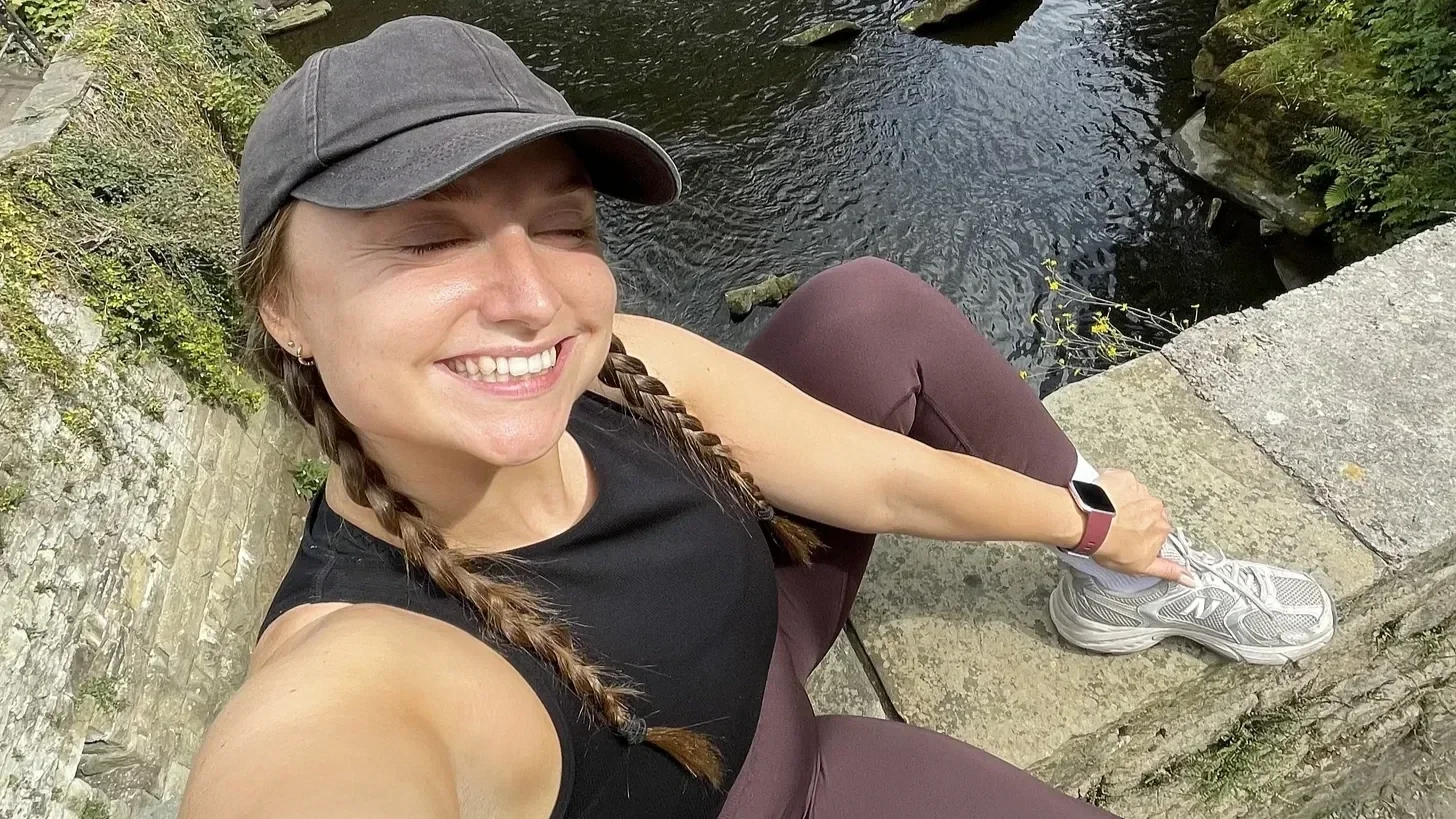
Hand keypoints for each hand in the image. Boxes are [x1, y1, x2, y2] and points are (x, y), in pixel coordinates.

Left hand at [1089, 469, 1194, 586]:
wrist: (1088, 524)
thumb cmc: (1111, 546)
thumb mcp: (1141, 566)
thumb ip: (1168, 570)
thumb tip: (1190, 579)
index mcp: (1162, 528)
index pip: (1159, 531)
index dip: (1144, 535)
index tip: (1132, 539)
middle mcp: (1155, 506)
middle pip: (1149, 512)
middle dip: (1137, 517)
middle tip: (1118, 526)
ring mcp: (1139, 490)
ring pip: (1135, 496)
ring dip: (1125, 502)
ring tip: (1107, 513)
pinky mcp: (1123, 477)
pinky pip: (1122, 481)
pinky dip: (1114, 488)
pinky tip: (1103, 498)